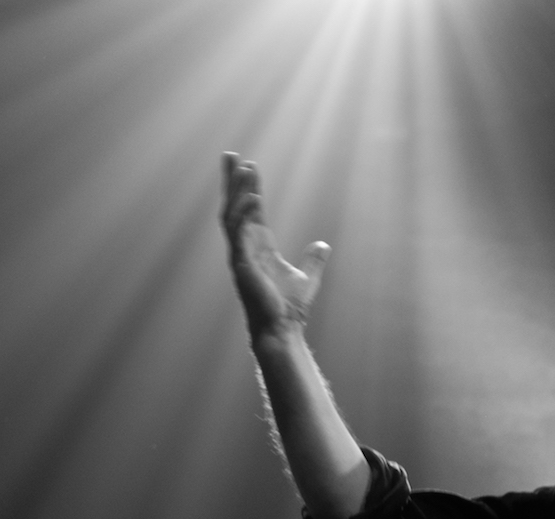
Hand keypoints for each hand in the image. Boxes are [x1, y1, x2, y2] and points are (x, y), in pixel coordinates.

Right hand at [220, 153, 329, 342]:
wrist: (282, 329)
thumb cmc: (289, 307)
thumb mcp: (307, 277)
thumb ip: (313, 259)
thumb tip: (324, 244)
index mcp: (258, 247)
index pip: (251, 211)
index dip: (250, 188)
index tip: (250, 165)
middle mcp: (245, 247)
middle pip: (234, 206)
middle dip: (232, 180)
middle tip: (231, 154)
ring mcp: (239, 254)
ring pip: (231, 214)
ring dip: (236, 190)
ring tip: (244, 167)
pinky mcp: (240, 263)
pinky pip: (237, 232)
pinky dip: (244, 213)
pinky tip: (254, 196)